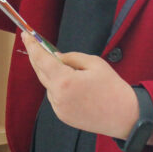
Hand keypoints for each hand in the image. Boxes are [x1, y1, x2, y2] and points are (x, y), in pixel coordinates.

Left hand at [20, 32, 138, 139]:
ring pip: (48, 84)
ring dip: (50, 73)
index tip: (25, 35)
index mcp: (64, 80)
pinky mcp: (63, 116)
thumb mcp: (94, 63)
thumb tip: (56, 57)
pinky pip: (55, 96)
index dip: (32, 46)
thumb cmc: (112, 87)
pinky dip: (58, 87)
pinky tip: (71, 85)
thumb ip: (71, 58)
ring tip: (65, 67)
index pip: (41, 59)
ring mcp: (59, 108)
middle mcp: (57, 96)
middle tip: (34, 43)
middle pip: (40, 72)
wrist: (126, 116)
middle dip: (36, 57)